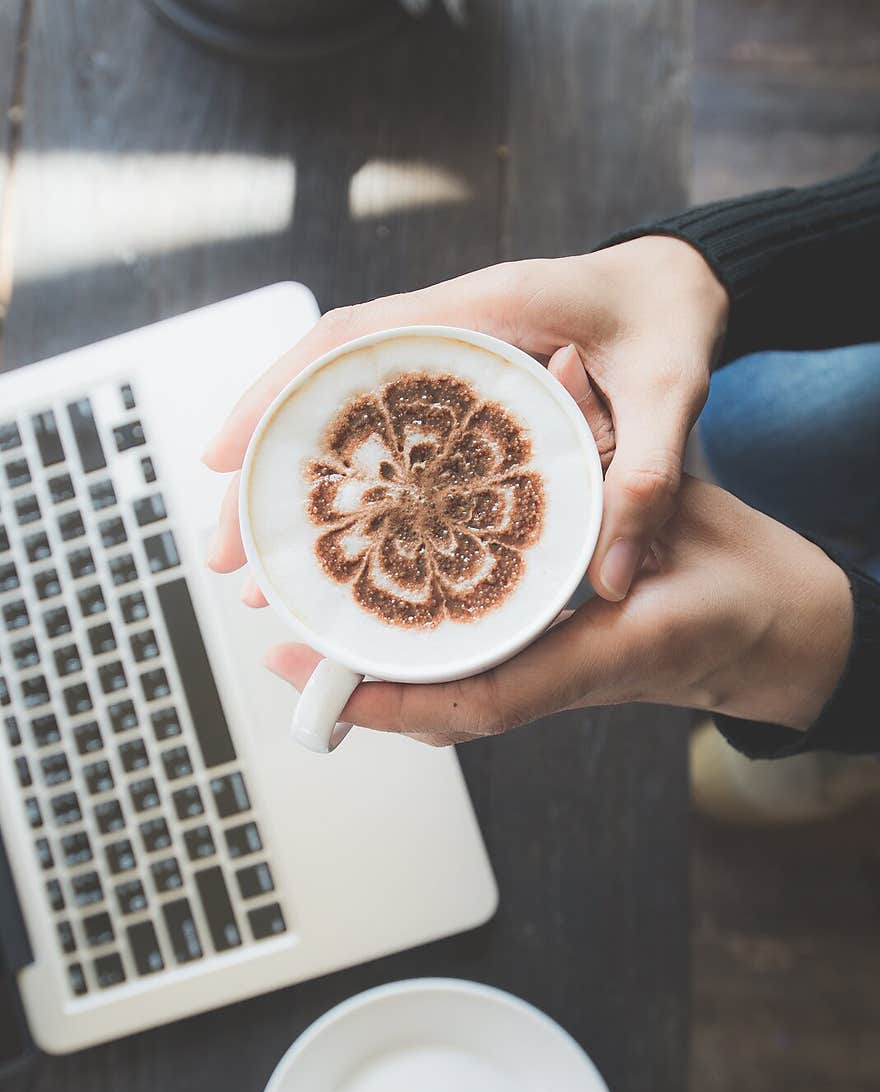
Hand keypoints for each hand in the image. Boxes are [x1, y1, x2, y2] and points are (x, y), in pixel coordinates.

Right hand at [206, 235, 728, 601]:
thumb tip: (612, 581)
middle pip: (322, 382)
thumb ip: (648, 472)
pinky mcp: (454, 381)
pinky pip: (376, 418)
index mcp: (482, 309)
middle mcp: (446, 326)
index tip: (220, 455)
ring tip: (255, 553)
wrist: (679, 278)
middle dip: (260, 455)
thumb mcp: (673, 391)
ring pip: (340, 403)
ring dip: (289, 470)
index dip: (276, 393)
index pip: (351, 341)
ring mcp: (444, 353)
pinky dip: (339, 468)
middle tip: (225, 548)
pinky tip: (320, 525)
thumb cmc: (672, 318)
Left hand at [262, 477, 852, 746]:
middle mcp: (547, 673)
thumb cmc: (735, 596)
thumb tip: (564, 367)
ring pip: (443, 684)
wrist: (766, 628)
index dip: (394, 696)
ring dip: (375, 662)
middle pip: (436, 699)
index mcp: (586, 664)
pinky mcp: (542, 651)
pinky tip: (373, 610)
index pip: (477, 700)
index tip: (320, 680)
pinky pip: (468, 661)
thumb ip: (623, 448)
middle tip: (284, 644)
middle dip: (358, 683)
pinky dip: (415, 646)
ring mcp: (541, 667)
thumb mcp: (687, 527)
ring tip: (305, 623)